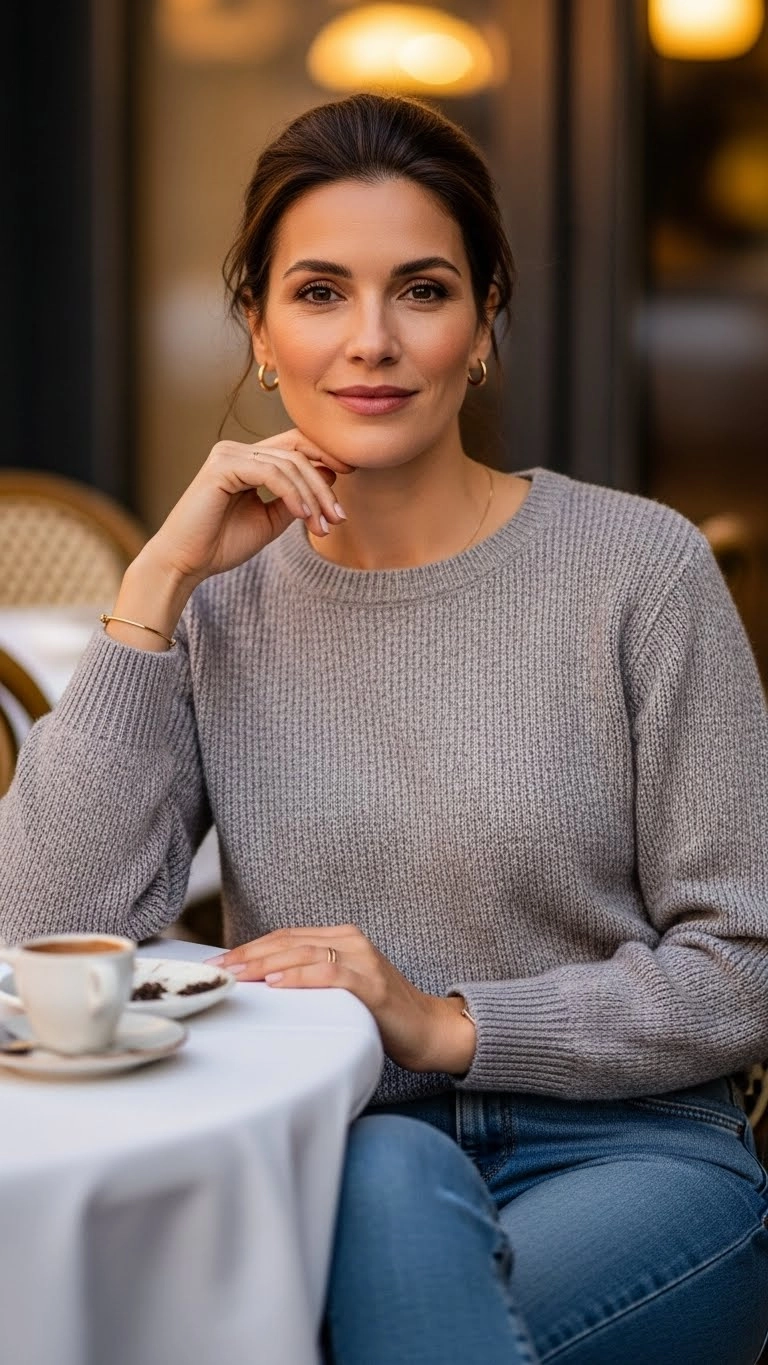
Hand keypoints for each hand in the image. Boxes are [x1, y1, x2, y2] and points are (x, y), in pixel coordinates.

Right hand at [147, 429, 354, 587]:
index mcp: (247, 459)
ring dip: (312, 496)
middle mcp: (236, 450)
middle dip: (323, 484)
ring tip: (323, 527)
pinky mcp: (222, 466)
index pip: (294, 445)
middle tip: (339, 517)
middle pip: (296, 452)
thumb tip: (329, 473)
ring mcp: (228, 454)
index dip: (324, 455)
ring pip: (288, 464)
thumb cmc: (222, 544)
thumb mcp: (271, 519)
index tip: (350, 476)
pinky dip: (293, 495)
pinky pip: (271, 473)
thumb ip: (296, 497)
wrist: (186, 563)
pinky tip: (304, 517)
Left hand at [208, 925, 475, 1074]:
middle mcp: (351, 941)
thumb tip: (262, 985)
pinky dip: (300, 977)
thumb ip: (312, 978)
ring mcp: (364, 960)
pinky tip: (276, 982)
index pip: (285, 937)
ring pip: (304, 952)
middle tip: (217, 968)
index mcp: (341, 938)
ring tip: (236, 973)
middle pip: (289, 941)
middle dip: (249, 954)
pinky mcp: (372, 984)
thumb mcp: (342, 989)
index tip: (218, 961)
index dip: (250, 946)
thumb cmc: (381, 1014)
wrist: (430, 1030)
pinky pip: (330, 974)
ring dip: (265, 962)